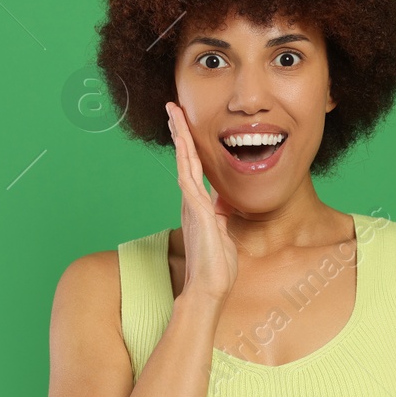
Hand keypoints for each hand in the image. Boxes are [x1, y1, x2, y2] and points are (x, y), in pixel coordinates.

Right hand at [166, 101, 237, 300]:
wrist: (209, 288)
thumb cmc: (216, 266)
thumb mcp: (222, 231)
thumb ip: (220, 214)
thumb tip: (222, 202)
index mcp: (198, 205)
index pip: (193, 168)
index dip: (189, 145)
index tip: (184, 125)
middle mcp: (192, 201)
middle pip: (185, 158)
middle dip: (180, 132)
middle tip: (173, 108)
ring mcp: (192, 205)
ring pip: (184, 162)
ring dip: (180, 137)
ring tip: (174, 113)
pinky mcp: (197, 212)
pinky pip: (188, 179)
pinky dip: (185, 159)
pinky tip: (183, 142)